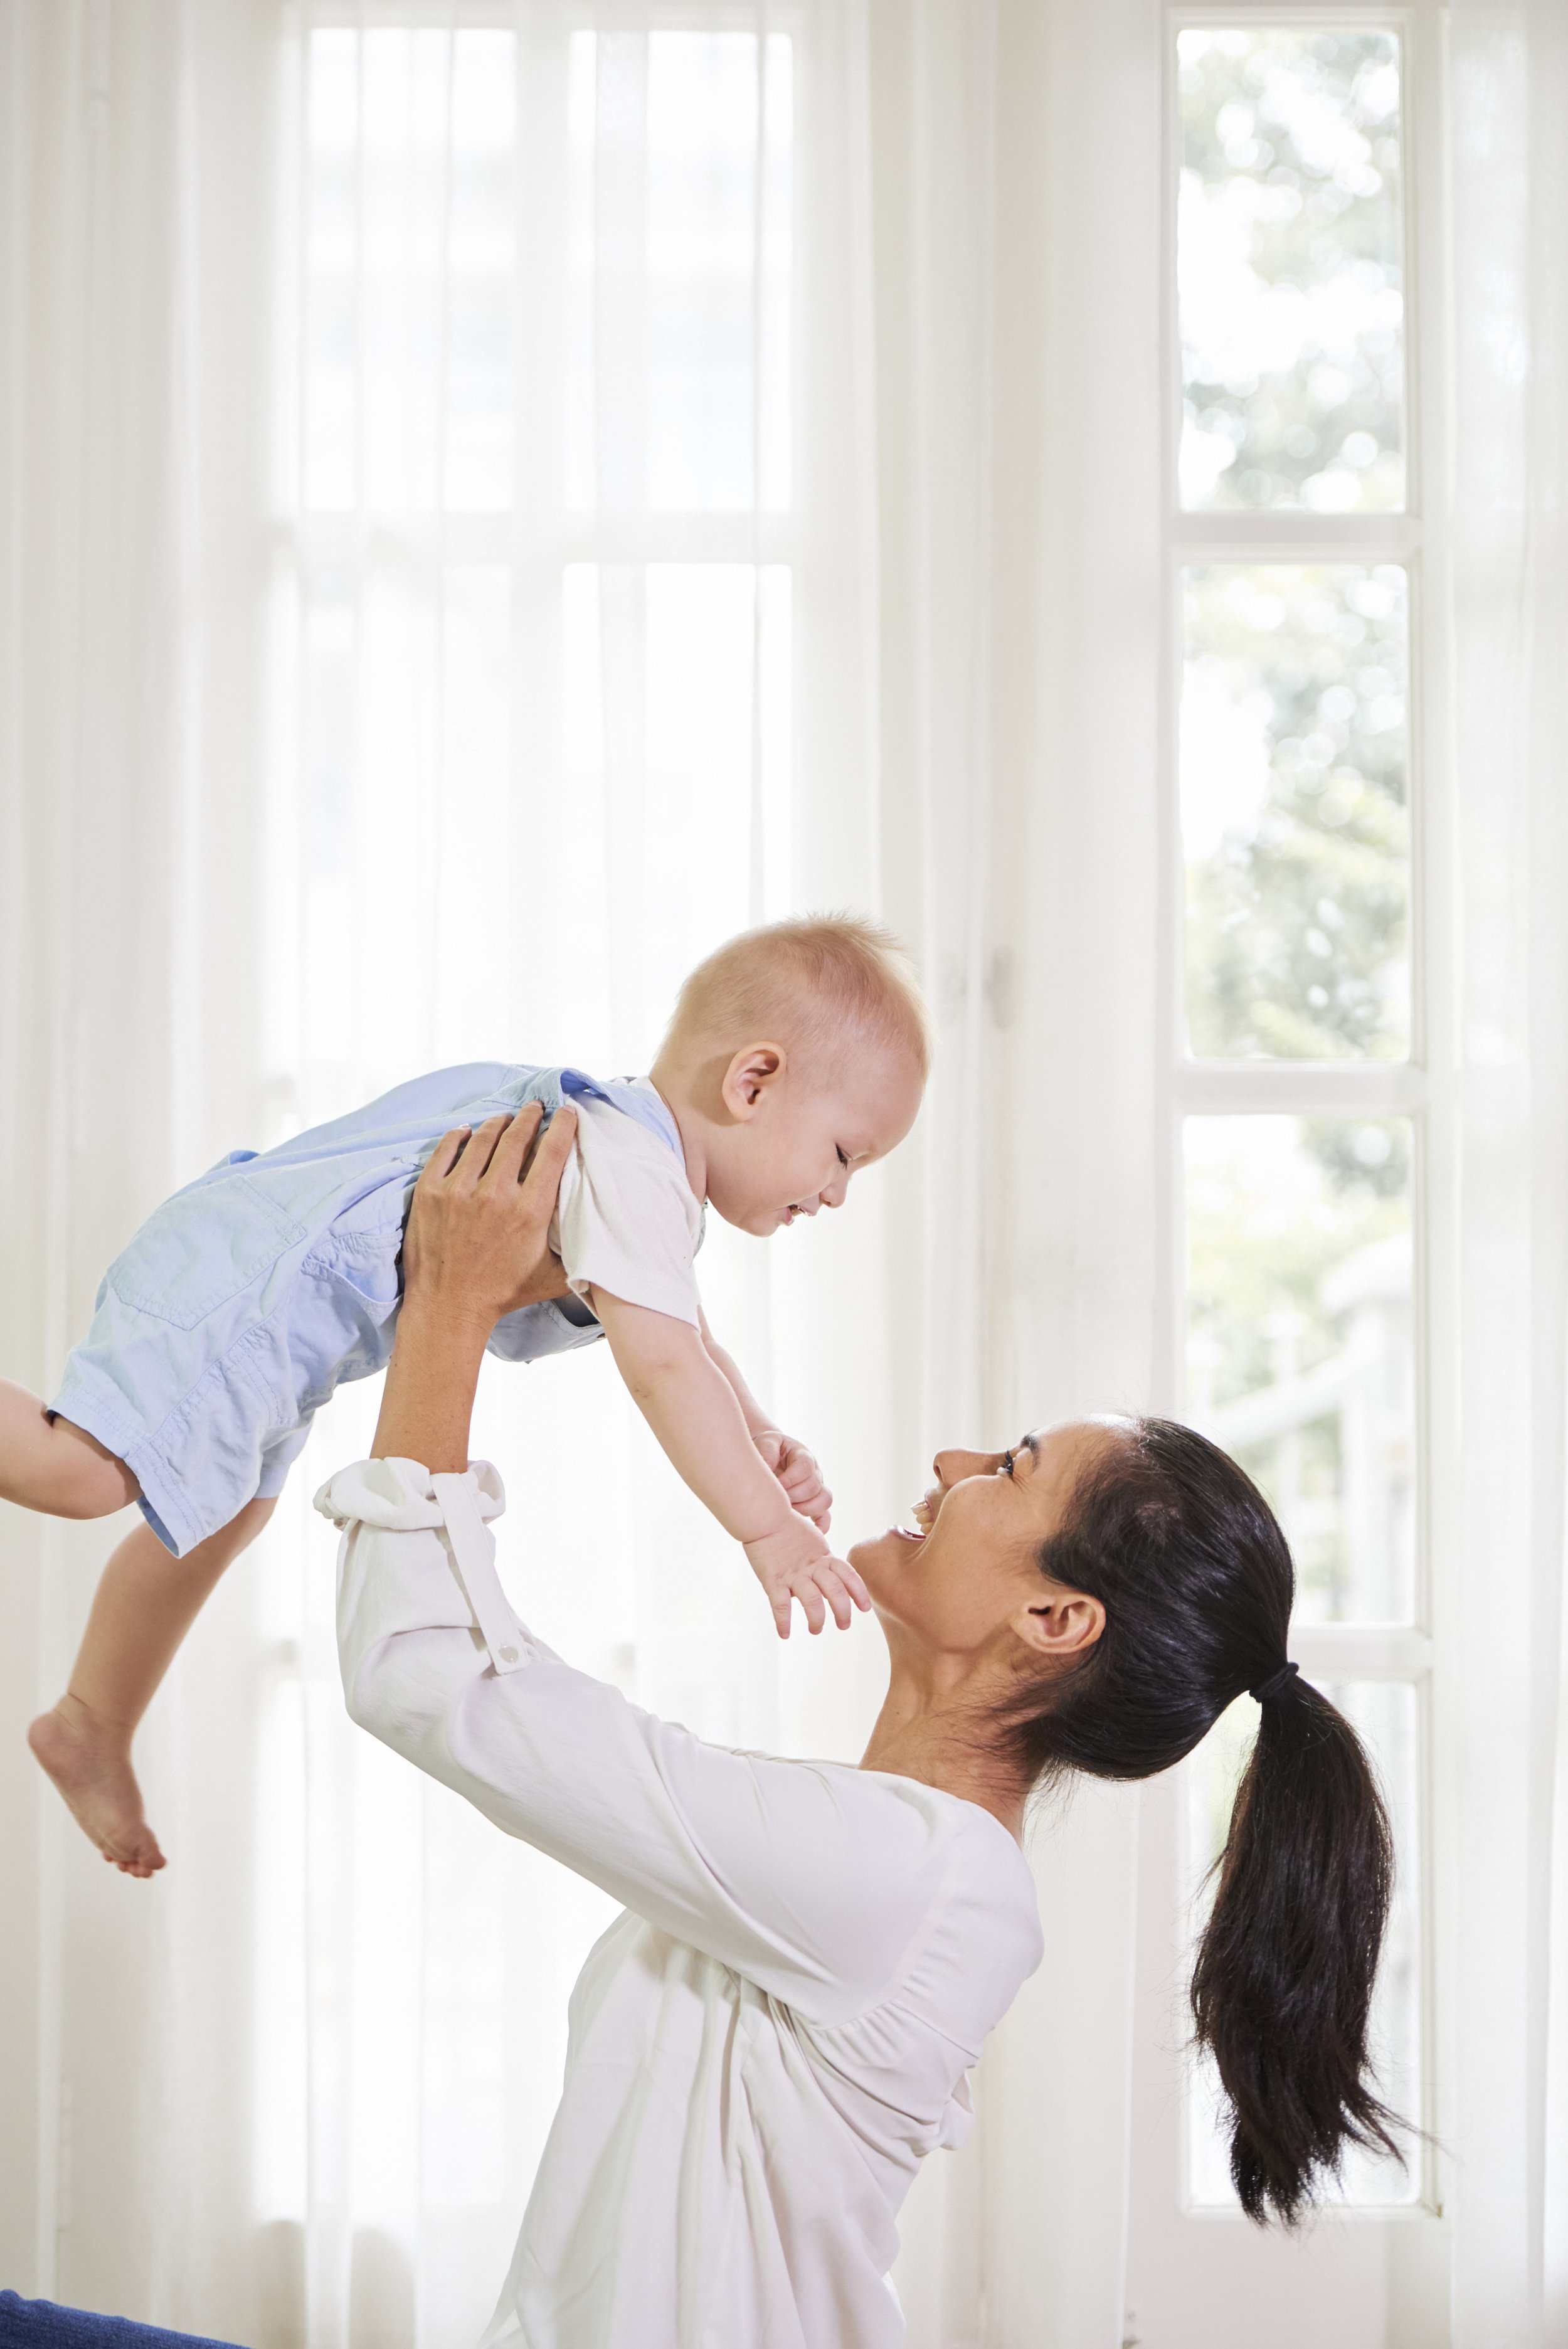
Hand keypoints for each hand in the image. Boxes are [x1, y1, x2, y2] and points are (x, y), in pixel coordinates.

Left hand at [402, 1104, 577, 1335]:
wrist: (448, 1308)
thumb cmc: (503, 1294)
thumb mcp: (554, 1276)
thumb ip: (579, 1252)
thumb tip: (607, 1239)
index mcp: (529, 1212)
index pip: (552, 1152)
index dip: (563, 1126)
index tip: (566, 1113)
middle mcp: (494, 1195)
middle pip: (517, 1137)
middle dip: (530, 1116)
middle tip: (536, 1107)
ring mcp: (457, 1191)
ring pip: (482, 1139)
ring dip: (498, 1123)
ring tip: (506, 1118)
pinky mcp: (429, 1193)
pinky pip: (446, 1150)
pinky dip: (459, 1136)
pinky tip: (468, 1131)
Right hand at [743, 1516, 869, 1639]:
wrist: (764, 1515)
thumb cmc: (787, 1526)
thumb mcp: (813, 1539)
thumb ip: (822, 1557)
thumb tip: (830, 1572)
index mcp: (823, 1556)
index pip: (848, 1575)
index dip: (859, 1592)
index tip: (865, 1608)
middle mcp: (812, 1566)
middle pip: (835, 1591)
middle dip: (843, 1612)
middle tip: (844, 1626)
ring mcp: (793, 1573)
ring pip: (812, 1601)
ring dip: (817, 1619)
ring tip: (815, 1630)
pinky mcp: (773, 1579)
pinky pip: (780, 1605)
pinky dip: (783, 1622)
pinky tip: (784, 1634)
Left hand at [753, 1431, 831, 1532]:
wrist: (769, 1457)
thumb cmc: (766, 1450)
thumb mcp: (765, 1442)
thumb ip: (768, 1450)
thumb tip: (768, 1467)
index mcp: (803, 1456)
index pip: (806, 1466)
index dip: (790, 1478)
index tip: (774, 1484)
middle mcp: (814, 1473)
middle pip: (814, 1486)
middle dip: (793, 1495)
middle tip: (776, 1500)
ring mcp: (817, 1489)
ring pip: (824, 1501)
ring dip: (805, 1509)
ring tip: (786, 1511)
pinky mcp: (814, 1504)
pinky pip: (825, 1517)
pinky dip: (820, 1526)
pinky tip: (806, 1531)